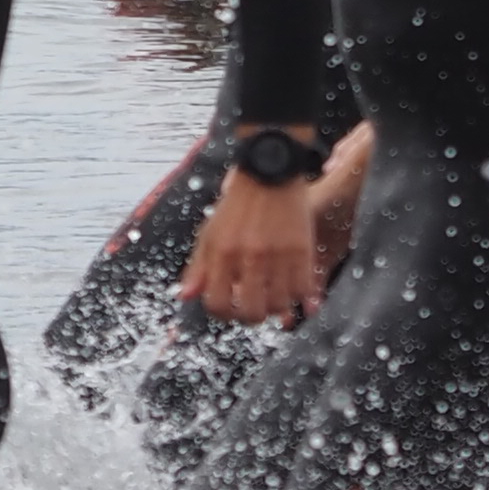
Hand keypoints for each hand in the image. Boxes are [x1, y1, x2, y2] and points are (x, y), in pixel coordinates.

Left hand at [182, 167, 325, 324]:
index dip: (222, 313)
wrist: (269, 173)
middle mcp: (249, 257)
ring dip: (275, 306)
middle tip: (253, 305)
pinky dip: (298, 296)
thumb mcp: (210, 233)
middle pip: (250, 312)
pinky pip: (302, 289)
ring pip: (278, 305)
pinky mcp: (301, 250)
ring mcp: (278, 255)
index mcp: (222, 253)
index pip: (217, 304)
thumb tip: (185, 297)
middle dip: (249, 316)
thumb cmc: (237, 205)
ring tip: (273, 295)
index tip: (229, 307)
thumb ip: (197, 267)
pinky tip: (292, 287)